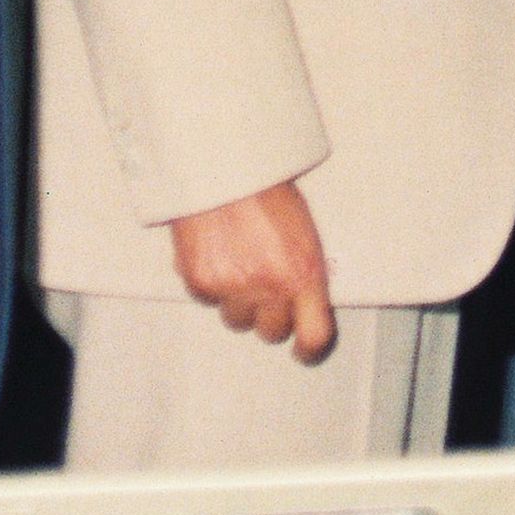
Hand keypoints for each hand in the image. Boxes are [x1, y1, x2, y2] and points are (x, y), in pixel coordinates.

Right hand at [168, 179, 335, 360]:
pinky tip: (215, 252)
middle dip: (269, 315)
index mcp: (304, 274)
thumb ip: (303, 271)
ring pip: (236, 320)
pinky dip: (209, 283)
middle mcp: (270, 288)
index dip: (308, 349)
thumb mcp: (303, 231)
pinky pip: (207, 300)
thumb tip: (301, 302)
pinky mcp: (201, 283)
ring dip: (237, 301)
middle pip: (271, 331)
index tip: (303, 350)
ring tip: (237, 262)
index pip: (314, 335)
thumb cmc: (266, 190)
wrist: (223, 165)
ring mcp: (233, 288)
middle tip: (264, 289)